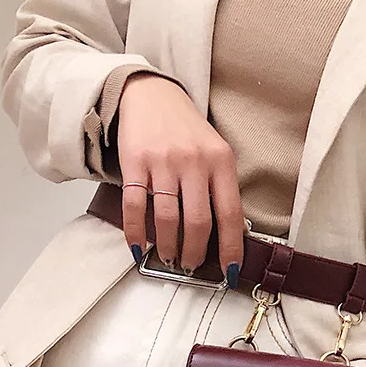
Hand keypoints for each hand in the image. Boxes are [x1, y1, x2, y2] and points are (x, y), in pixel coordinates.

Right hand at [117, 74, 244, 283]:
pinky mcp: (134, 161)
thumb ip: (221, 189)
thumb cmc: (187, 131)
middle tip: (191, 265)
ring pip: (166, 219)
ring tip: (169, 257)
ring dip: (168, 246)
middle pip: (197, 222)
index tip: (230, 272)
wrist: (151, 94)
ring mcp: (163, 161)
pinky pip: (134, 206)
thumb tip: (226, 237)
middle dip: (194, 253)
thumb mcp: (216, 154)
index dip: (231, 249)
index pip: (230, 215)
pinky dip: (135, 233)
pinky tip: (139, 247)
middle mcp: (194, 161)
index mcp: (221, 162)